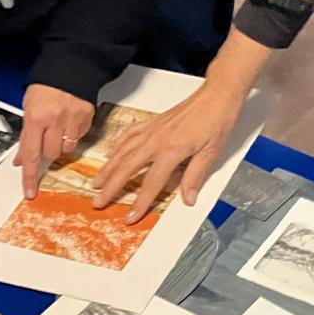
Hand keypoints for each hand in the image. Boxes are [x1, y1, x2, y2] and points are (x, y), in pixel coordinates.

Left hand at [13, 85, 95, 198]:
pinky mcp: (87, 118)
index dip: (30, 175)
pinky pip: (79, 138)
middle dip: (46, 150)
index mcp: (36, 117)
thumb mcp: (28, 108)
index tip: (30, 191)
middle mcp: (55, 120)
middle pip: (50, 153)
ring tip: (58, 128)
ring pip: (66, 149)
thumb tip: (23, 159)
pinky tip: (69, 122)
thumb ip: (26, 136)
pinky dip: (73, 135)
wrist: (70, 67)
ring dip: (60, 144)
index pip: (31, 154)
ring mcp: (73, 119)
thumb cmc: (46, 86)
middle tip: (45, 137)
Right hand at [91, 83, 241, 222]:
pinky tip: (109, 154)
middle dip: (111, 187)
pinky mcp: (153, 122)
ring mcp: (152, 130)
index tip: (129, 218)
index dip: (140, 203)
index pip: (152, 183)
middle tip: (97, 202)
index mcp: (172, 151)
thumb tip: (187, 200)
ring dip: (108, 168)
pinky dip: (117, 145)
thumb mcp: (211, 153)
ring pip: (123, 151)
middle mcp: (157, 140)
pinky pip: (129, 134)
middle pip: (128, 168)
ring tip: (96, 183)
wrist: (216, 96)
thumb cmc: (216, 122)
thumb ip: (195, 177)